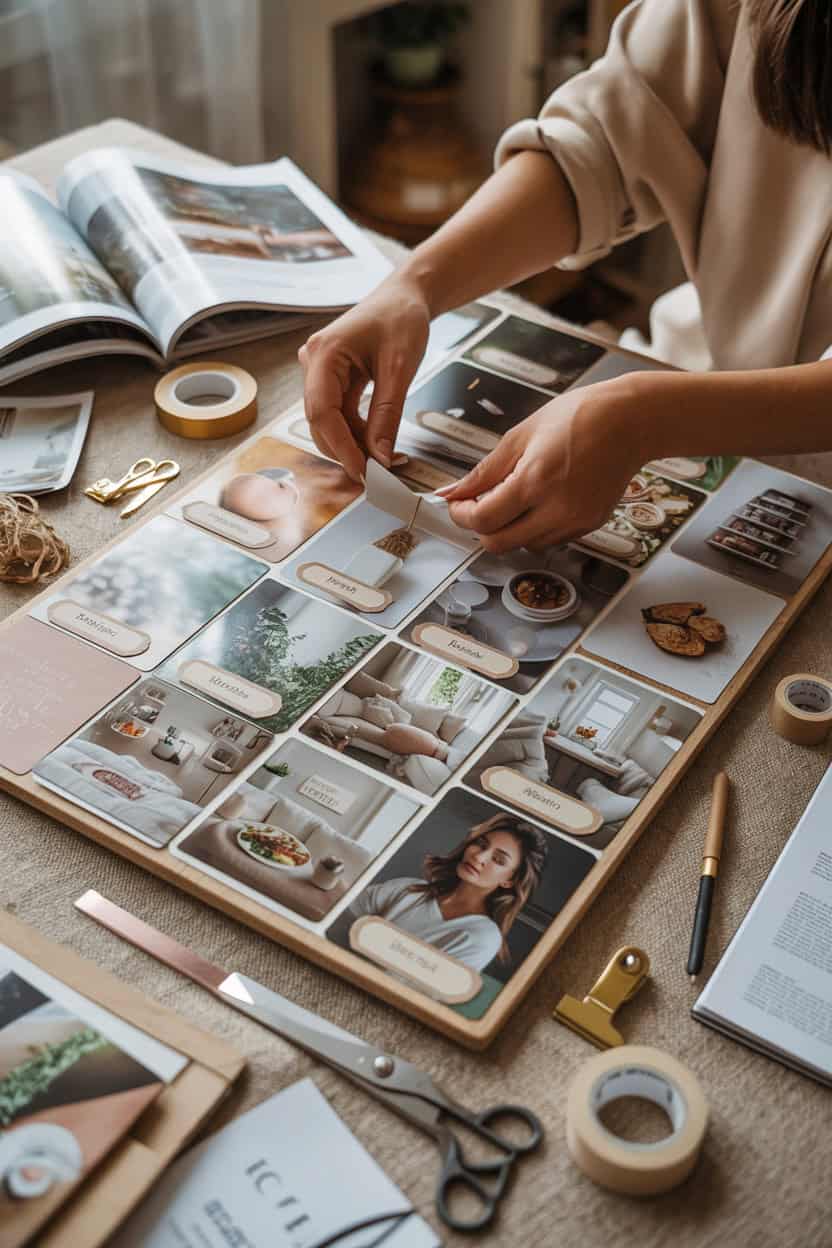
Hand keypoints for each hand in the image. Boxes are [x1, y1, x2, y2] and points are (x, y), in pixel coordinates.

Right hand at [298, 273, 430, 480]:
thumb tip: (380, 457)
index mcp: (324, 353)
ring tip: (387, 459)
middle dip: (348, 450)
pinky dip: (359, 432)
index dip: (341, 447)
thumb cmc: (402, 318)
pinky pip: (340, 414)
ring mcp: (321, 372)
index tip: (363, 472)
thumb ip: (387, 415)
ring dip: (355, 444)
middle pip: (321, 422)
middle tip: (378, 474)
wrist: (406, 296)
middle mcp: (314, 363)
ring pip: (330, 422)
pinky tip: (380, 443)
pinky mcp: (333, 379)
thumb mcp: (400, 368)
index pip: (322, 412)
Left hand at [439, 378, 646, 552]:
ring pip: (524, 546)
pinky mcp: (589, 525)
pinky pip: (550, 540)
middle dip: (480, 528)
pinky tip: (539, 501)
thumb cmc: (580, 417)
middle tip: (477, 506)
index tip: (457, 504)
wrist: (631, 421)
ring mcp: (576, 521)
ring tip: (514, 497)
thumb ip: (483, 471)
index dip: (461, 515)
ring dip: (509, 528)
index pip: (483, 520)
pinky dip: (535, 528)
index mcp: (535, 481)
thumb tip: (452, 491)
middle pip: (499, 544)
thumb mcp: (520, 436)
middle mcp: (557, 508)